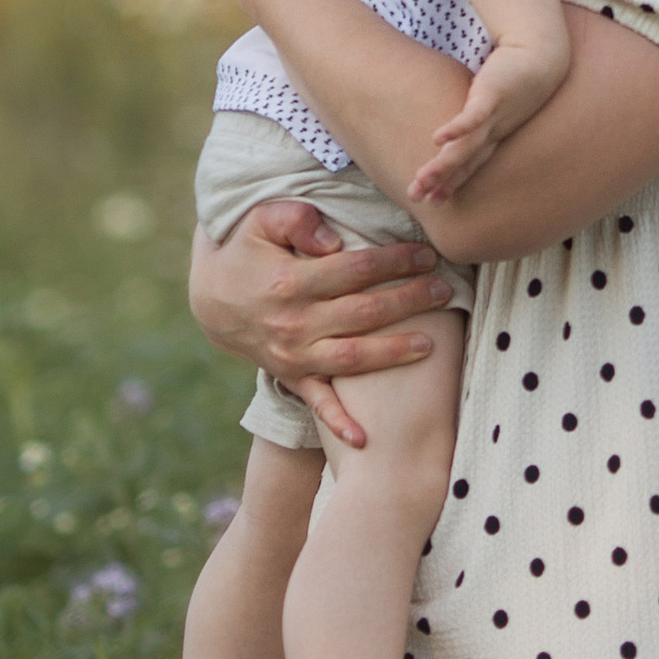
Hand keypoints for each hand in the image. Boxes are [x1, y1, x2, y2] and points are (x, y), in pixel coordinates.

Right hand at [189, 195, 452, 453]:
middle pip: (364, 313)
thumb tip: (335, 239)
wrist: (213, 299)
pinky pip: (317, 403)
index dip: (395, 261)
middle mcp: (293, 323)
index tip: (427, 254)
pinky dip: (338, 422)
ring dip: (393, 352)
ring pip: (352, 358)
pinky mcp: (291, 375)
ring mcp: (293, 354)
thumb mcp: (262, 221)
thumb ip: (298, 220)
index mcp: (290, 282)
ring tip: (430, 344)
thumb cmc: (247, 252)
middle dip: (409, 301)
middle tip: (445, 290)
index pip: (355, 270)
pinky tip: (364, 438)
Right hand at [407, 39, 566, 204]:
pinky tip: (438, 138)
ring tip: (422, 178)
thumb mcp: (494, 100)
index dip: (451, 183)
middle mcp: (494, 131)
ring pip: (466, 146)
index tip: (433, 202)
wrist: (544, 55)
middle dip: (440, 180)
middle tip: (415, 197)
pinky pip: (474, 116)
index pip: (469, 163)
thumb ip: (476, 113)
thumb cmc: (516, 76)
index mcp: (493, 134)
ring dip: (444, 165)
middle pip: (464, 161)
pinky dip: (458, 129)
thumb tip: (459, 123)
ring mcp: (495, 116)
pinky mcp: (492, 94)